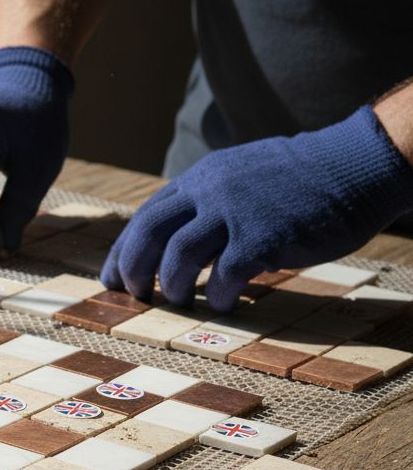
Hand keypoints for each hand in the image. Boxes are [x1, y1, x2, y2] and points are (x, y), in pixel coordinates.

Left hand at [101, 106, 412, 312]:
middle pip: (149, 234)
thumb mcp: (241, 177)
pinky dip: (218, 295)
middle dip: (134, 270)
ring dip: (172, 286)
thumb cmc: (301, 180)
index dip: (123, 251)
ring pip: (178, 256)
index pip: (145, 216)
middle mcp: (210, 190)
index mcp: (201, 177)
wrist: (356, 165)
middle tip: (136, 296)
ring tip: (180, 302)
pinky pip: (224, 275)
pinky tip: (225, 304)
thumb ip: (208, 203)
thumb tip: (177, 243)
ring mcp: (235, 212)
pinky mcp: (262, 236)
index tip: (112, 279)